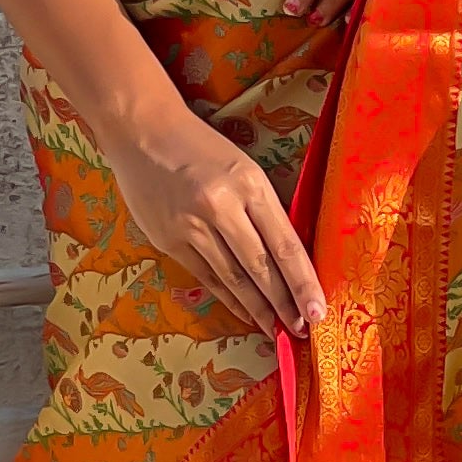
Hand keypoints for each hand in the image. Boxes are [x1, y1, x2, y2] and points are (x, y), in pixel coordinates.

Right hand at [107, 98, 325, 341]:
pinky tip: (245, 312)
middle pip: (260, 267)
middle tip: (301, 330)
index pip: (284, 244)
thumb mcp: (244, 168)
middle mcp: (220, 206)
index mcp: (248, 183)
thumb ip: (264, 209)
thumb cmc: (201, 148)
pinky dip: (229, 298)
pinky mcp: (168, 239)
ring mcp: (190, 225)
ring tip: (276, 328)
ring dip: (257, 308)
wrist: (142, 132)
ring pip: (233, 278)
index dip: (303, 283)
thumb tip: (288, 258)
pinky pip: (206, 276)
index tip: (318, 311)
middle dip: (284, 304)